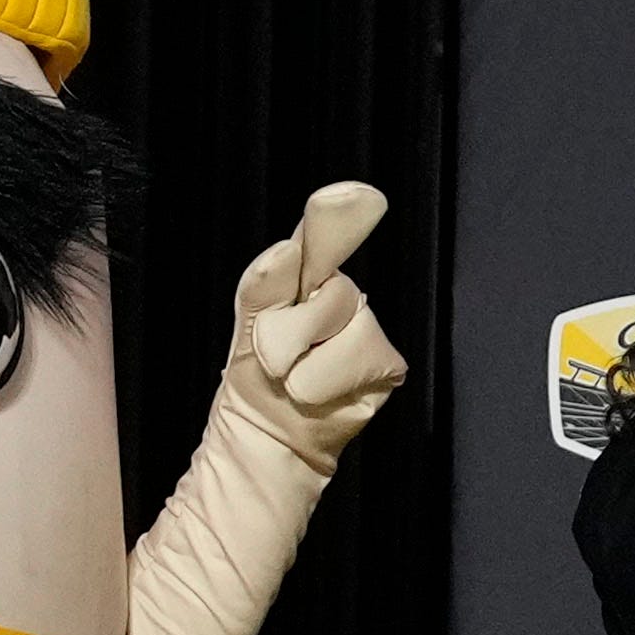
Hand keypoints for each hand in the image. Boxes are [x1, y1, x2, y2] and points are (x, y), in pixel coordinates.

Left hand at [224, 181, 405, 466]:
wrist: (269, 438)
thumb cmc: (257, 380)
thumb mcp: (249, 325)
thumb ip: (266, 283)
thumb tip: (288, 249)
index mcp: (307, 276)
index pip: (324, 239)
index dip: (341, 217)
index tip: (361, 196)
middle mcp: (342, 295)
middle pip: (331, 288)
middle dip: (291, 329)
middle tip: (274, 361)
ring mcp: (366, 327)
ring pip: (346, 323)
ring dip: (306, 361)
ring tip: (295, 380)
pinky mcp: (386, 363)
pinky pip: (359, 355)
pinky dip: (327, 380)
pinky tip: (319, 392)